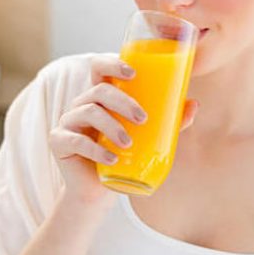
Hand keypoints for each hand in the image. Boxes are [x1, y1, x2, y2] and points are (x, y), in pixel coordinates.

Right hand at [48, 55, 198, 207]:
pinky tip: (111, 159)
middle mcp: (82, 103)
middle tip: (143, 118)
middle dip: (122, 101)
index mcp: (101, 96)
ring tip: (128, 143)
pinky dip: (95, 149)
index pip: (100, 67)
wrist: (97, 190)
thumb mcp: (148, 137)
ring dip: (111, 126)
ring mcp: (68, 121)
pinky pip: (75, 139)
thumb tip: (195, 105)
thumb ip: (170, 121)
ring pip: (88, 111)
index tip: (133, 73)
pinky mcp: (59, 141)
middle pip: (99, 90)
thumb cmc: (123, 157)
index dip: (112, 64)